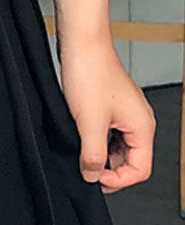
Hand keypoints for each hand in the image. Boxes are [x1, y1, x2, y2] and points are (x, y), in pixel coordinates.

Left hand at [59, 37, 155, 193]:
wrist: (82, 44)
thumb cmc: (91, 72)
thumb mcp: (89, 122)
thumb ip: (92, 155)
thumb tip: (92, 176)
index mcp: (143, 127)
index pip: (140, 170)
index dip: (118, 180)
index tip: (94, 178)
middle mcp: (139, 120)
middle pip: (130, 160)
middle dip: (109, 169)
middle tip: (85, 169)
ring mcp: (125, 113)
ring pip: (117, 147)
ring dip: (101, 153)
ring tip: (81, 151)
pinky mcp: (111, 105)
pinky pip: (108, 133)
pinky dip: (96, 139)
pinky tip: (80, 136)